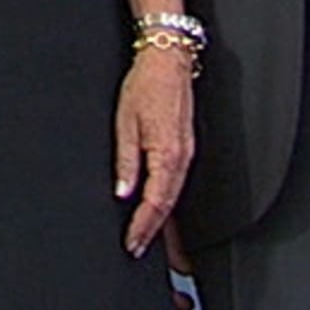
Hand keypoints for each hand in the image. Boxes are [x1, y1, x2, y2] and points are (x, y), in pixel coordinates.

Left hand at [115, 46, 194, 254]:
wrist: (167, 61)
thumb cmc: (145, 85)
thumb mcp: (125, 123)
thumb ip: (126, 161)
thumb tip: (122, 192)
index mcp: (167, 155)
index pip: (155, 203)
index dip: (143, 227)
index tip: (132, 243)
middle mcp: (182, 158)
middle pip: (169, 206)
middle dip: (154, 232)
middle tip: (138, 249)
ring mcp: (186, 154)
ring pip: (174, 196)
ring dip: (162, 221)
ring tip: (146, 237)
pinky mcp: (185, 148)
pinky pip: (176, 183)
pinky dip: (167, 202)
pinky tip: (158, 210)